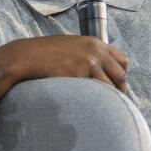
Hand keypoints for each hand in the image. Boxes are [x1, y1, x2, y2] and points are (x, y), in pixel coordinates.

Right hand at [4, 36, 128, 92]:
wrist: (28, 57)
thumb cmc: (46, 53)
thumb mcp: (72, 47)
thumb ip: (88, 55)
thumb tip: (101, 71)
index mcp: (95, 43)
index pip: (122, 60)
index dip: (121, 74)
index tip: (118, 84)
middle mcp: (96, 52)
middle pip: (120, 75)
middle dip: (120, 89)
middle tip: (117, 101)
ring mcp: (88, 64)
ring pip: (110, 87)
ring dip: (108, 98)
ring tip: (104, 107)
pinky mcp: (79, 76)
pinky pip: (95, 93)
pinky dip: (94, 100)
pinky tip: (90, 104)